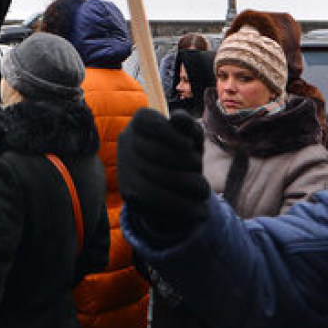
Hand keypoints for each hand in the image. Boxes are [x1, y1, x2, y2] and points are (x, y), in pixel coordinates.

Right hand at [118, 108, 210, 246]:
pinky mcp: (130, 196)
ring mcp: (125, 170)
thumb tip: (177, 117)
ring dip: (188, 186)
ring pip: (159, 180)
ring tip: (202, 188)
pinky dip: (183, 208)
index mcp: (139, 121)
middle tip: (199, 167)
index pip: (152, 125)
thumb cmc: (183, 153)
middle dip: (187, 161)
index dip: (175, 137)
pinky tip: (199, 210)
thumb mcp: (190, 137)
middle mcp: (126, 142)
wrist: (167, 184)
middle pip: (158, 153)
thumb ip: (188, 124)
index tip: (189, 145)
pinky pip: (157, 204)